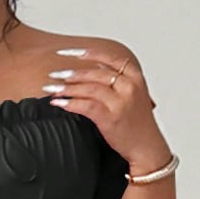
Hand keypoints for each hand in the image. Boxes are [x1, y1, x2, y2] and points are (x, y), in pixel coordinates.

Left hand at [44, 45, 171, 173]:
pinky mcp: (111, 118)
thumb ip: (118, 80)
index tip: (67, 52)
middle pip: (95, 73)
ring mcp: (120, 102)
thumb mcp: (134, 95)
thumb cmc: (138, 123)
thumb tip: (96, 67)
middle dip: (71, 73)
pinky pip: (86, 106)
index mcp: (135, 77)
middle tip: (54, 74)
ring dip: (67, 88)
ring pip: (89, 88)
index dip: (86, 53)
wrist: (148, 147)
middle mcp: (129, 86)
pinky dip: (70, 103)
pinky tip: (59, 103)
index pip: (108, 58)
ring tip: (51, 89)